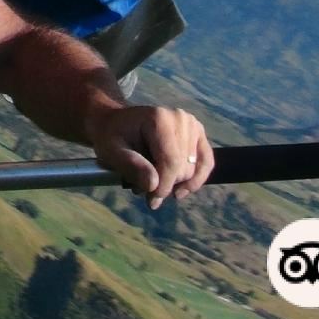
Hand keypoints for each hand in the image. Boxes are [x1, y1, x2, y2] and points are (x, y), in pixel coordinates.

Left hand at [86, 104, 212, 208]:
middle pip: (182, 169)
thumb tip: (153, 185)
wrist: (118, 123)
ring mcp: (191, 124)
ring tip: (152, 181)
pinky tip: (181, 191)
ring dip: (174, 183)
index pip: (170, 162)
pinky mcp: (198, 133)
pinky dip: (196, 179)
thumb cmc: (113, 137)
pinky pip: (206, 162)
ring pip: (192, 170)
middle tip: (142, 188)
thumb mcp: (112, 151)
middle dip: (164, 185)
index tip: (150, 200)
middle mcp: (180, 118)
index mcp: (158, 119)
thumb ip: (130, 166)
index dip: (163, 187)